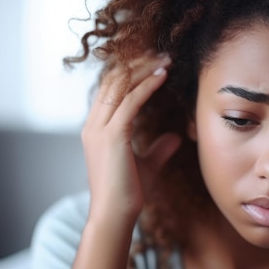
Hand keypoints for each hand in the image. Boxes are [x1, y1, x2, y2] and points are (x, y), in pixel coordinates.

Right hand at [81, 51, 181, 225]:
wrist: (115, 216)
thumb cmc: (128, 194)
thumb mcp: (147, 165)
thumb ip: (158, 149)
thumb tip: (175, 137)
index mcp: (96, 128)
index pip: (110, 89)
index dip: (130, 71)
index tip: (153, 61)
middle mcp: (93, 124)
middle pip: (112, 81)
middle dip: (136, 63)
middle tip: (160, 52)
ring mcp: (99, 129)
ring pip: (120, 85)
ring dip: (143, 68)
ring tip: (165, 58)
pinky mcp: (111, 136)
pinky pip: (130, 101)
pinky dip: (147, 85)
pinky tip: (162, 75)